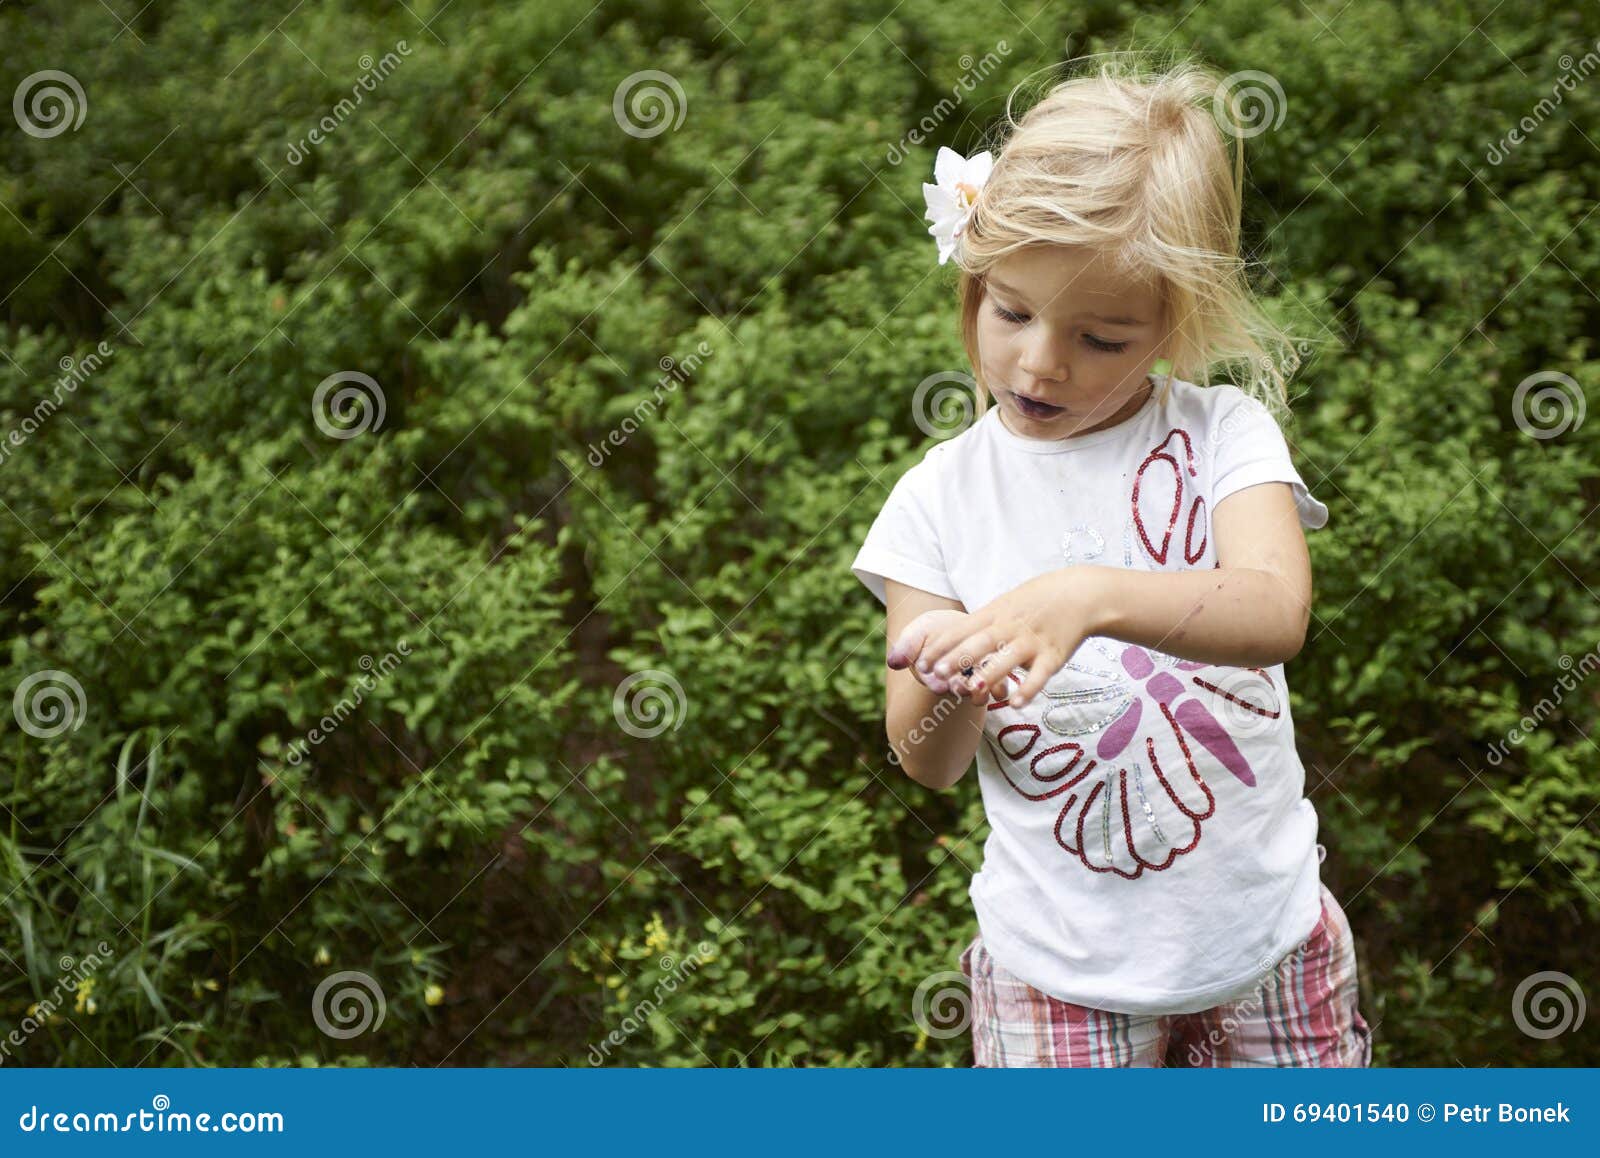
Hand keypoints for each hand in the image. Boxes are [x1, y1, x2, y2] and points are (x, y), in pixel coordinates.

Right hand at [887, 609, 1012, 703]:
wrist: (955, 626)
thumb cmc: (931, 632)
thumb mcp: (915, 634)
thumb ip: (906, 647)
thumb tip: (893, 661)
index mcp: (934, 673)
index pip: (934, 682)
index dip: (936, 683)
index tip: (937, 684)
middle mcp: (955, 681)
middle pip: (958, 690)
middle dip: (961, 690)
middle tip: (961, 686)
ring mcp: (974, 680)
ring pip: (980, 691)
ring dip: (982, 691)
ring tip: (985, 685)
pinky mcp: (994, 673)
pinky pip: (1000, 684)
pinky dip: (1002, 684)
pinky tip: (1005, 676)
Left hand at [907, 569, 1100, 708]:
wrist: (1080, 594)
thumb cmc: (1036, 601)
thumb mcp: (1004, 604)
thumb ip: (980, 623)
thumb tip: (948, 640)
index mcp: (995, 613)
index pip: (962, 630)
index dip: (941, 647)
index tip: (920, 663)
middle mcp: (1011, 627)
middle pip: (981, 643)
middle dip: (958, 659)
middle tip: (936, 675)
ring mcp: (1032, 641)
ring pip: (1008, 659)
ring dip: (990, 674)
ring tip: (972, 690)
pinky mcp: (1054, 655)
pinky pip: (1040, 674)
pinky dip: (1029, 689)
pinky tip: (1016, 704)